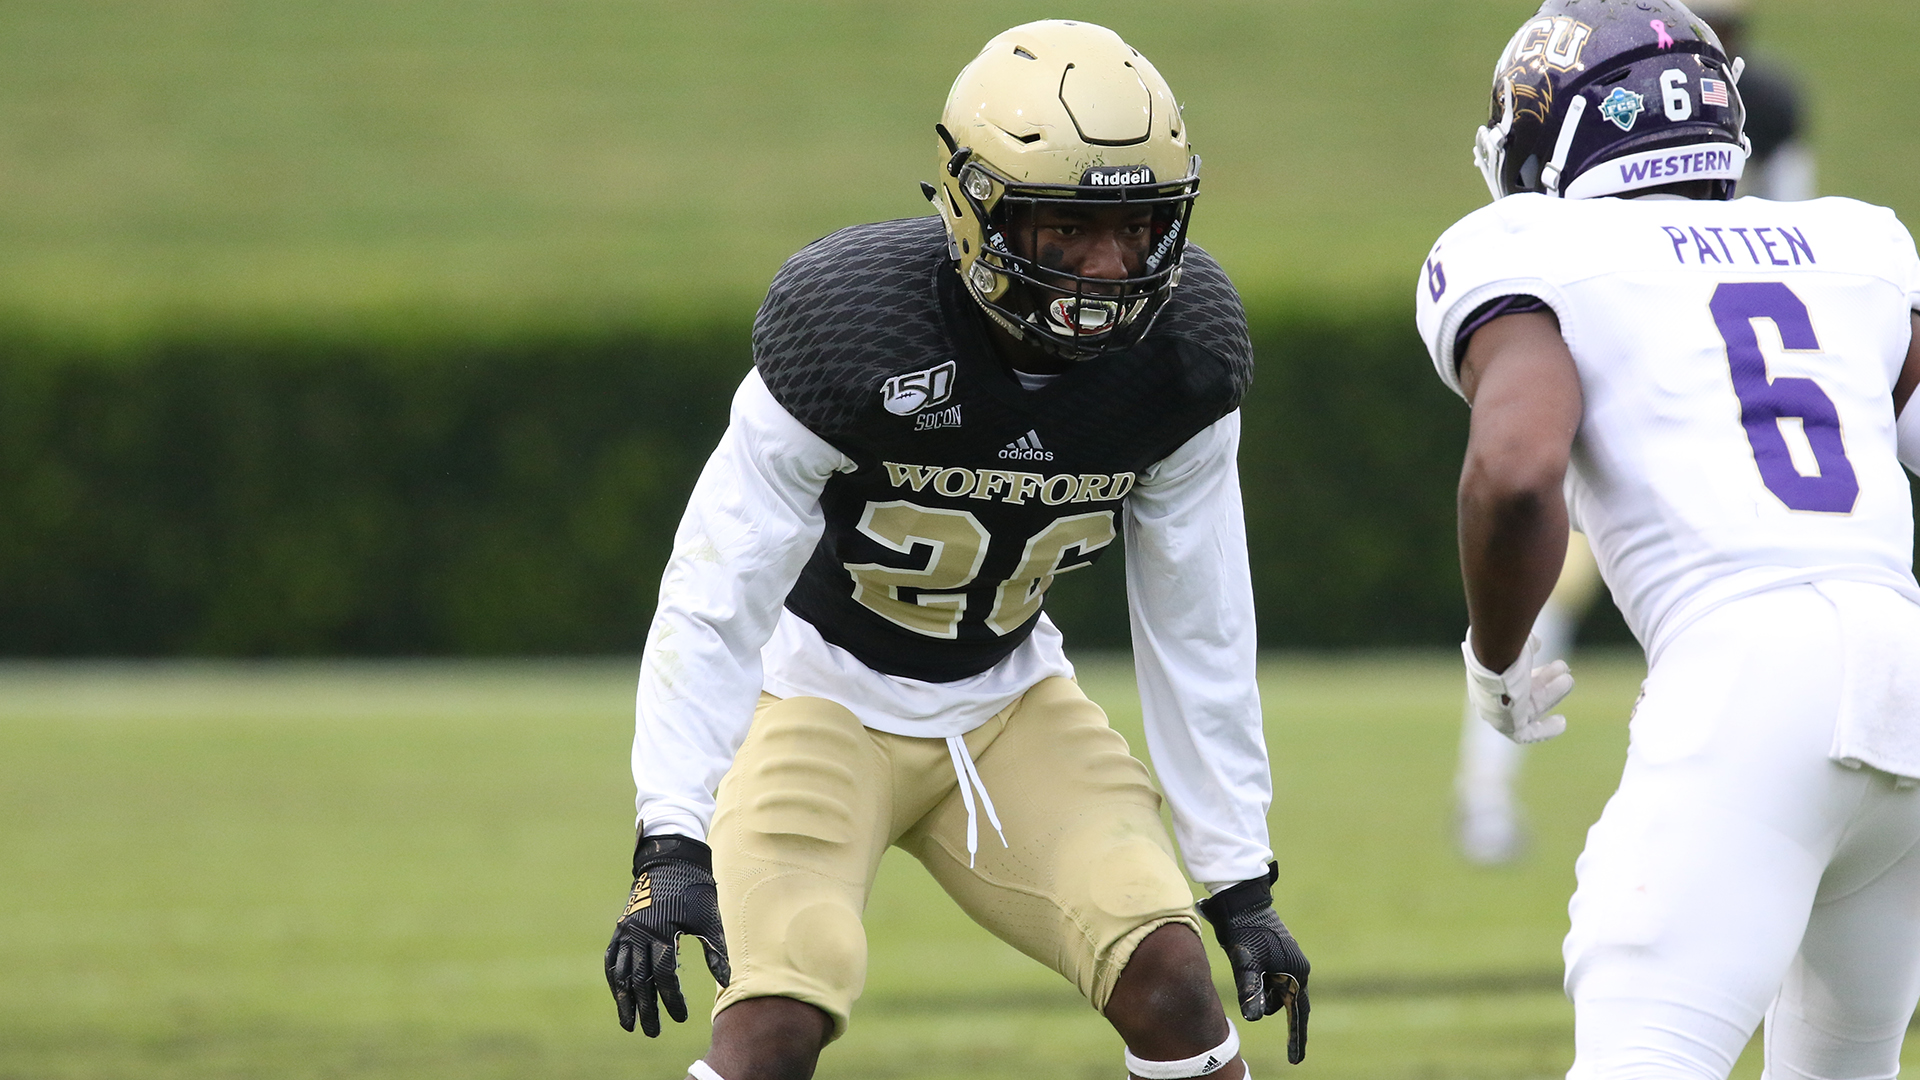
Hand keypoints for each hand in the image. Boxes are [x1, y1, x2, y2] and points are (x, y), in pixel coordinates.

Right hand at [604, 834, 730, 1036]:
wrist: (671, 862)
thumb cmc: (695, 891)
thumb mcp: (709, 918)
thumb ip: (716, 950)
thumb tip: (726, 981)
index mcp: (662, 931)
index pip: (664, 975)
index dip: (672, 999)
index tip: (680, 1017)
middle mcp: (639, 933)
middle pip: (639, 980)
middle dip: (646, 1009)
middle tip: (652, 1031)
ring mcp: (626, 931)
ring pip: (621, 973)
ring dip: (624, 999)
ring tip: (629, 1023)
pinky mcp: (621, 928)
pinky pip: (612, 959)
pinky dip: (615, 979)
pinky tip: (620, 995)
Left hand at [1196, 863, 1310, 1063]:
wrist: (1242, 901)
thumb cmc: (1245, 931)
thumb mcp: (1245, 963)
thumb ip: (1250, 990)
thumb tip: (1253, 1019)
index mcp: (1296, 972)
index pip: (1299, 1013)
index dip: (1297, 1038)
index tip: (1296, 1060)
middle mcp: (1297, 968)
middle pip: (1288, 1005)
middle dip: (1278, 1014)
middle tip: (1281, 1035)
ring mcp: (1289, 961)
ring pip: (1277, 992)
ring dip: (1265, 995)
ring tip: (1246, 973)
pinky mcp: (1278, 954)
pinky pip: (1273, 980)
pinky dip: (1262, 985)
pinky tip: (1250, 974)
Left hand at [1462, 630, 1573, 743]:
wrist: (1494, 664)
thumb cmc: (1504, 650)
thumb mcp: (1518, 645)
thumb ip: (1527, 646)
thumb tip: (1536, 643)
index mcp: (1489, 676)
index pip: (1511, 678)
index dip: (1532, 674)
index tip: (1550, 667)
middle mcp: (1491, 696)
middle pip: (1524, 691)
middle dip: (1546, 680)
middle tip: (1563, 667)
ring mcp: (1498, 713)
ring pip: (1530, 707)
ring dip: (1551, 694)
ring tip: (1568, 680)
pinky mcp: (1507, 726)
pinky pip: (1528, 733)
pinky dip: (1546, 730)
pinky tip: (1562, 723)